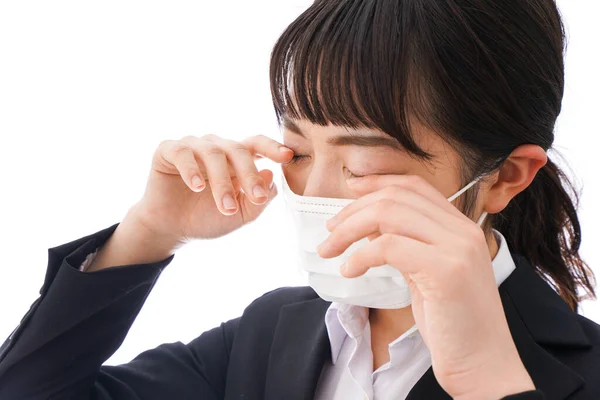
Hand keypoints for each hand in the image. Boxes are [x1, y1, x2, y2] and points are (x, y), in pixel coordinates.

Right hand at [132, 134, 292, 244]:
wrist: (172, 230)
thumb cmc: (207, 218)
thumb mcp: (241, 215)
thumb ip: (259, 199)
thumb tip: (271, 175)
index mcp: (236, 158)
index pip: (257, 144)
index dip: (272, 147)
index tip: (288, 156)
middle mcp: (216, 147)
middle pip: (238, 149)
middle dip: (249, 174)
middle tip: (255, 197)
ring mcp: (192, 146)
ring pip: (212, 154)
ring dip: (222, 182)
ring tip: (226, 207)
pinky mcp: (168, 151)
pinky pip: (182, 153)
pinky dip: (191, 170)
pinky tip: (198, 187)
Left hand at [316, 174, 534, 398]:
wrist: (484, 365)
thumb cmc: (452, 324)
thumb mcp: (427, 274)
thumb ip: (406, 245)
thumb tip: (368, 227)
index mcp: (460, 228)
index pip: (415, 186)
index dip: (377, 183)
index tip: (349, 189)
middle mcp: (463, 231)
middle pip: (397, 197)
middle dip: (354, 209)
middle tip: (330, 231)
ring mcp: (457, 248)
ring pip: (389, 214)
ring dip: (349, 229)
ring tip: (329, 249)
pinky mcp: (446, 271)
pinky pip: (388, 246)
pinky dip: (360, 255)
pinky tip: (349, 271)